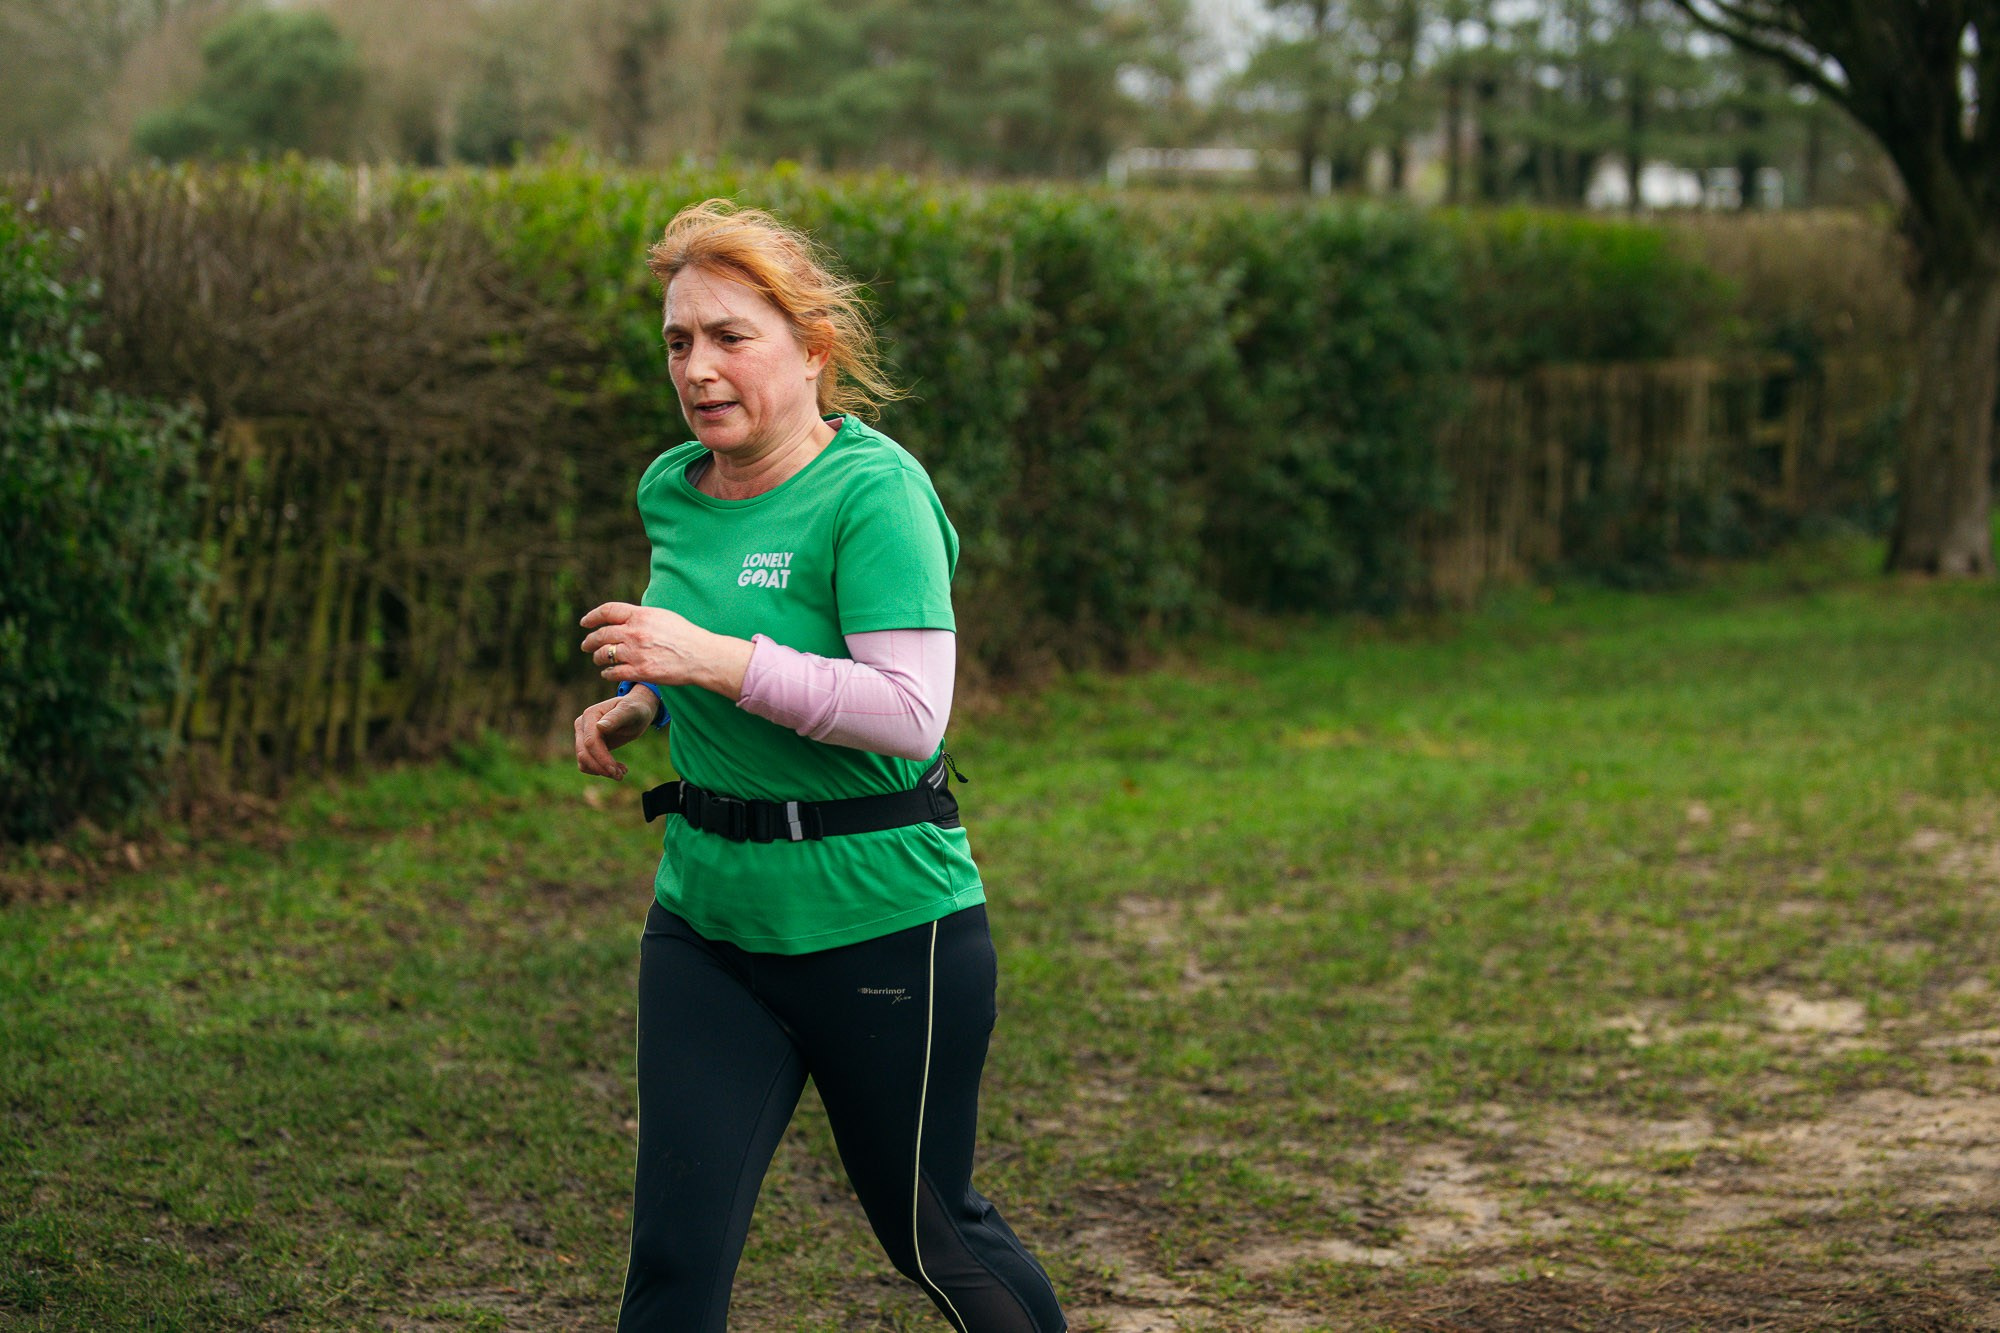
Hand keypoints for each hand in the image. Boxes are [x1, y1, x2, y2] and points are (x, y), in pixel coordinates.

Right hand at [574, 692, 657, 780]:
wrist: (636, 711)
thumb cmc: (635, 709)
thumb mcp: (630, 711)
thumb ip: (616, 717)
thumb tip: (600, 726)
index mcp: (590, 715)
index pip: (590, 742)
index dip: (601, 758)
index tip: (615, 771)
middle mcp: (582, 725)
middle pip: (583, 753)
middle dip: (601, 768)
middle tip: (620, 776)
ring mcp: (583, 736)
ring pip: (583, 761)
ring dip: (601, 771)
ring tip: (621, 772)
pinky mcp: (587, 746)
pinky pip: (587, 763)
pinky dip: (600, 770)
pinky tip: (618, 768)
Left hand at [579, 602, 751, 699]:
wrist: (701, 655)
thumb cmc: (685, 635)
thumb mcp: (662, 616)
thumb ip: (641, 617)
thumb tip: (623, 618)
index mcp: (641, 615)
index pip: (607, 611)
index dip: (592, 617)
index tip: (585, 622)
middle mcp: (635, 632)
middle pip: (602, 634)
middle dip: (590, 640)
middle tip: (586, 644)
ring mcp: (636, 653)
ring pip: (604, 655)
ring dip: (597, 657)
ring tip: (597, 659)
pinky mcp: (641, 671)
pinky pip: (614, 673)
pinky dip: (607, 673)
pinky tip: (607, 673)